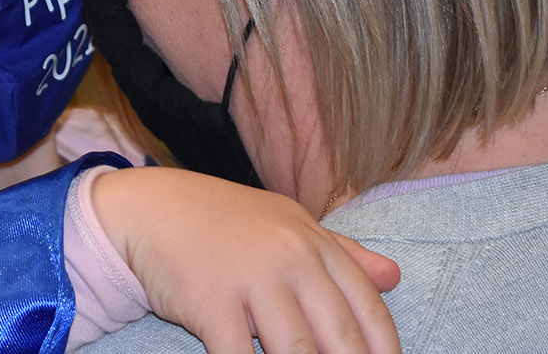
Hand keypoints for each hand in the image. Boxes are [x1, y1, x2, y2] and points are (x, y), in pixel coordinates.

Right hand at [91, 167, 399, 353]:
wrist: (153, 207)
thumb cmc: (226, 221)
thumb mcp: (290, 225)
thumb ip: (343, 253)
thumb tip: (394, 277)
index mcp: (316, 246)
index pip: (369, 310)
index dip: (384, 352)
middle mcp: (292, 260)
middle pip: (340, 337)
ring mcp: (252, 280)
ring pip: (297, 351)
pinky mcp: (211, 302)